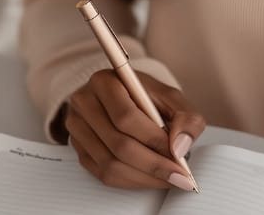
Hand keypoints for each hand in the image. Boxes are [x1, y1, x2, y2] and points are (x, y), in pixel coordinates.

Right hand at [60, 69, 205, 190]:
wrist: (123, 97)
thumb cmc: (147, 97)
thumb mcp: (171, 98)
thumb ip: (186, 118)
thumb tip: (180, 147)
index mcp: (105, 81)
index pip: (126, 117)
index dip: (154, 140)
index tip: (179, 157)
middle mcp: (84, 102)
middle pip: (118, 144)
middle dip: (154, 165)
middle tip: (180, 176)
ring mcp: (77, 127)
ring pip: (110, 164)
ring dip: (145, 177)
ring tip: (169, 178)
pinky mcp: (77, 148)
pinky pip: (103, 174)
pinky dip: (131, 182)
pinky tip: (150, 178)